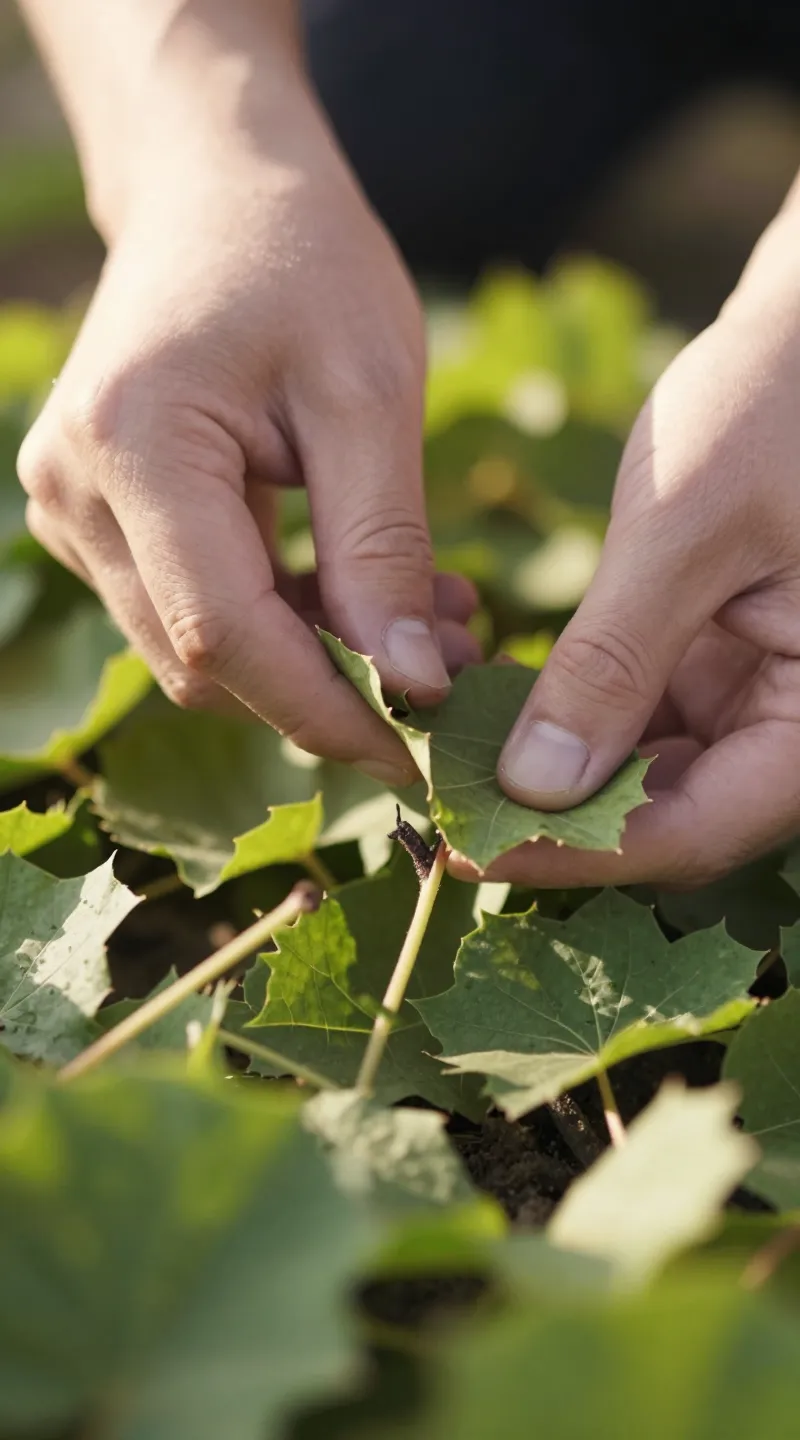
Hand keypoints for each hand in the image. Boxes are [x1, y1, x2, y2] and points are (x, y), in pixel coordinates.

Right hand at [18, 70, 477, 783]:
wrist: (218, 192)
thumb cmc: (302, 263)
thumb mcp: (369, 394)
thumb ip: (381, 546)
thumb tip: (409, 684)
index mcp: (133, 446)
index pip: (222, 636)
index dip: (325, 709)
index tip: (421, 749)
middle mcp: (75, 491)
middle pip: (202, 661)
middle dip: (331, 690)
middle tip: (450, 671)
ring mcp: (72, 510)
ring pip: (198, 650)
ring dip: (316, 660)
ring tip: (429, 620)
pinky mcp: (97, 519)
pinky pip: (192, 610)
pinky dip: (285, 623)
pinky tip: (368, 595)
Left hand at [455, 262, 799, 888]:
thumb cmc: (779, 407)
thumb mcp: (687, 532)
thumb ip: (612, 663)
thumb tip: (531, 788)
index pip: (689, 832)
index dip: (573, 851)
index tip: (465, 839)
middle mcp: (796, 732)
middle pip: (666, 820)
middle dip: (551, 819)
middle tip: (438, 800)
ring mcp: (757, 702)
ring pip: (644, 780)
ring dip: (551, 773)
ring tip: (447, 752)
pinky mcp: (718, 668)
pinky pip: (640, 723)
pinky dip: (570, 719)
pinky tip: (490, 700)